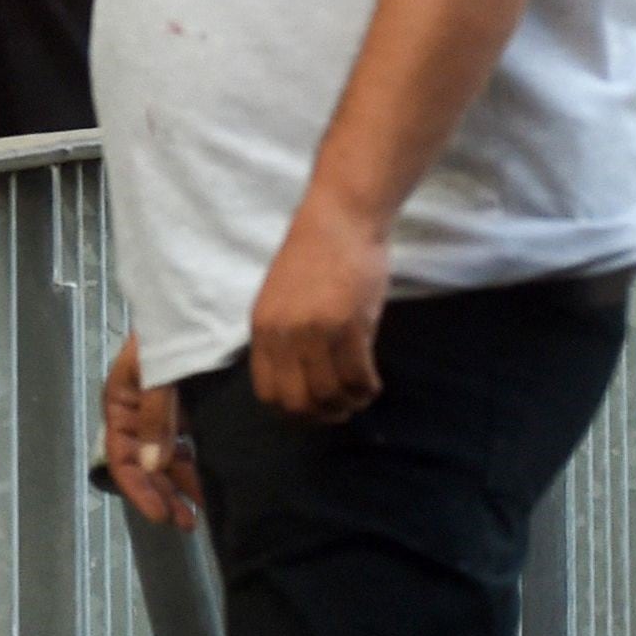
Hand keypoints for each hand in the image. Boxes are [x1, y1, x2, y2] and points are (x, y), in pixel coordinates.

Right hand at [95, 333, 201, 528]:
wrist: (209, 296)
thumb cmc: (176, 330)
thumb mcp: (160, 372)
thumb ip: (157, 417)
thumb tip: (154, 468)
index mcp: (122, 400)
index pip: (121, 456)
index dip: (139, 489)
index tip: (161, 516)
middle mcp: (139, 409)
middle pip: (145, 463)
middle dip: (162, 494)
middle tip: (187, 522)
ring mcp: (165, 408)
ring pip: (166, 457)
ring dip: (180, 485)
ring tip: (200, 511)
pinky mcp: (190, 405)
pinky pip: (187, 444)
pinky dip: (195, 465)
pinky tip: (210, 481)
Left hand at [245, 196, 391, 420]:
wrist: (339, 220)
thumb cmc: (313, 255)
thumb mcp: (281, 299)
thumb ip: (285, 337)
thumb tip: (300, 379)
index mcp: (263, 328)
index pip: (268, 392)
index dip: (291, 412)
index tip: (311, 411)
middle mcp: (284, 334)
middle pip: (298, 401)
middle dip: (322, 415)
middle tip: (341, 411)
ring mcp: (316, 331)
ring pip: (330, 393)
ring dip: (349, 403)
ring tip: (361, 396)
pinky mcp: (349, 324)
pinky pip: (357, 375)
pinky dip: (367, 387)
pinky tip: (373, 383)